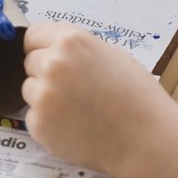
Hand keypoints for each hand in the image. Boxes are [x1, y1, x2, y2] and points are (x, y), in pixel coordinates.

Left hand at [22, 23, 177, 176]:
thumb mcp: (111, 55)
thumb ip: (76, 50)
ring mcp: (43, 95)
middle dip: (45, 73)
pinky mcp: (39, 123)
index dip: (41, 48)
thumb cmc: (137, 98)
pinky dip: (48, 122)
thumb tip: (52, 49)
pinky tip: (75, 126)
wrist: (147, 141)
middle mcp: (53, 64)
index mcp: (72, 41)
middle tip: (74, 89)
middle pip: (30, 62)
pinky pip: (34, 116)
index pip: (33, 36)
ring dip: (45, 98)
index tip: (48, 57)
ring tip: (79, 109)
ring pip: (29, 89)